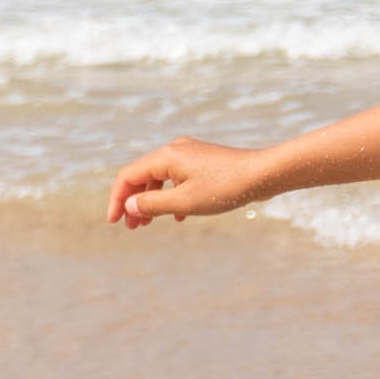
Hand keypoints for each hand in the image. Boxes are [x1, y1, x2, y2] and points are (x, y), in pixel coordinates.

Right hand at [108, 138, 270, 227]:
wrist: (264, 174)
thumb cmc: (226, 188)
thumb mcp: (184, 201)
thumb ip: (153, 204)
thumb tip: (130, 207)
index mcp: (165, 156)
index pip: (128, 176)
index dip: (118, 199)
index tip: (115, 222)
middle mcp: (175, 150)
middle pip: (143, 177)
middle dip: (135, 202)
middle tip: (132, 228)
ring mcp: (190, 155)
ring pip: (161, 179)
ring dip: (153, 201)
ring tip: (150, 224)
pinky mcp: (204, 163)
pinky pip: (179, 180)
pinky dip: (173, 197)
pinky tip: (179, 217)